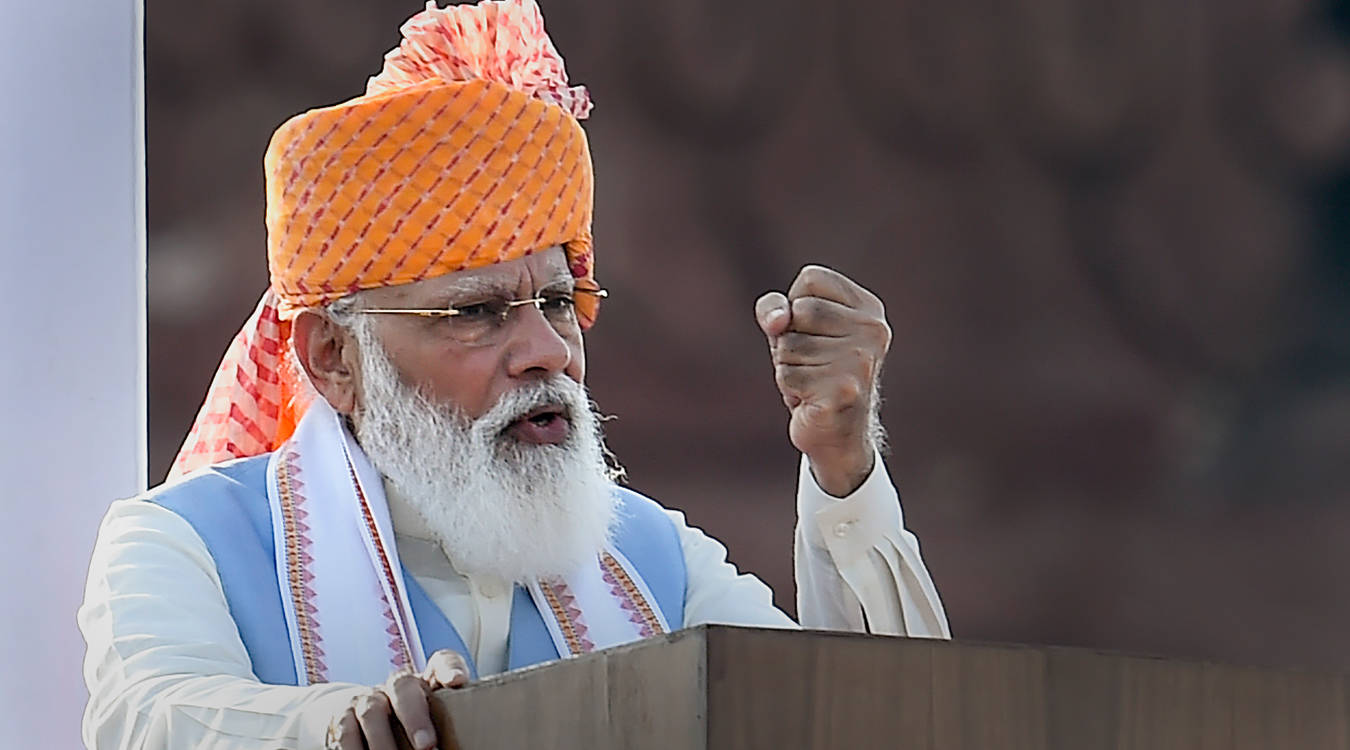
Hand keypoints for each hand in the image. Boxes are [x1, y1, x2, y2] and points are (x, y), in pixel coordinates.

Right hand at [325, 650, 469, 749]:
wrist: (363, 719)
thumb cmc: (414, 723)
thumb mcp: (433, 717)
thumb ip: (449, 720)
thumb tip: (468, 741)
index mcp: (427, 682)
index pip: (442, 662)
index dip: (450, 668)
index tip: (458, 682)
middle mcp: (397, 685)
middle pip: (404, 686)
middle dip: (414, 717)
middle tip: (427, 746)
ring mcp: (369, 699)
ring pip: (372, 711)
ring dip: (384, 741)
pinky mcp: (345, 718)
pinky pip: (346, 731)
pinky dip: (354, 748)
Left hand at [755, 265, 889, 496]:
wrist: (838, 436)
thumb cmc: (815, 374)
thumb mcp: (791, 330)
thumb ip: (774, 309)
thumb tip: (777, 321)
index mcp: (869, 309)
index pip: (810, 278)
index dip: (795, 306)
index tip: (815, 333)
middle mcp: (873, 330)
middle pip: (798, 311)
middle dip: (789, 339)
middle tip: (811, 363)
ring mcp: (861, 361)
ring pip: (788, 345)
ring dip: (788, 366)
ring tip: (813, 382)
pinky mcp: (843, 391)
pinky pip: (787, 374)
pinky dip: (790, 389)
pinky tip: (812, 399)